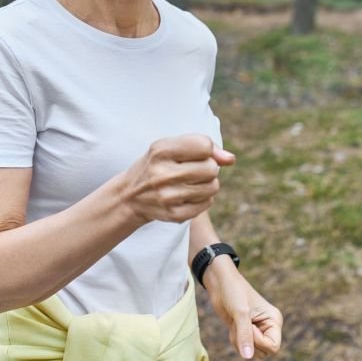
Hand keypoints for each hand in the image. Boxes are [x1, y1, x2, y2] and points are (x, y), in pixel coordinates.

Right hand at [118, 134, 235, 224]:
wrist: (130, 195)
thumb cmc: (158, 165)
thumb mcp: (171, 147)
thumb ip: (203, 146)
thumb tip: (231, 159)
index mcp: (161, 151)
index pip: (204, 145)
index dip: (206, 149)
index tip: (196, 154)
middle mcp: (162, 173)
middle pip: (211, 168)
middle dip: (208, 168)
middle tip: (194, 170)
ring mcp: (168, 196)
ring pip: (213, 187)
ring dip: (208, 184)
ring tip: (192, 182)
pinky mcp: (174, 214)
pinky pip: (208, 203)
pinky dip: (203, 198)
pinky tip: (189, 195)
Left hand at [204, 265, 282, 359]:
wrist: (220, 283)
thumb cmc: (233, 292)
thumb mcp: (240, 313)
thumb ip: (244, 335)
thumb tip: (247, 357)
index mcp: (274, 320)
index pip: (273, 347)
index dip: (258, 342)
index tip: (248, 326)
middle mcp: (268, 327)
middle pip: (263, 352)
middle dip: (247, 342)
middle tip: (239, 324)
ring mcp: (257, 331)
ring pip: (252, 352)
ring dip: (239, 342)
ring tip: (235, 323)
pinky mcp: (246, 333)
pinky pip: (243, 348)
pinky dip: (235, 340)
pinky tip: (232, 325)